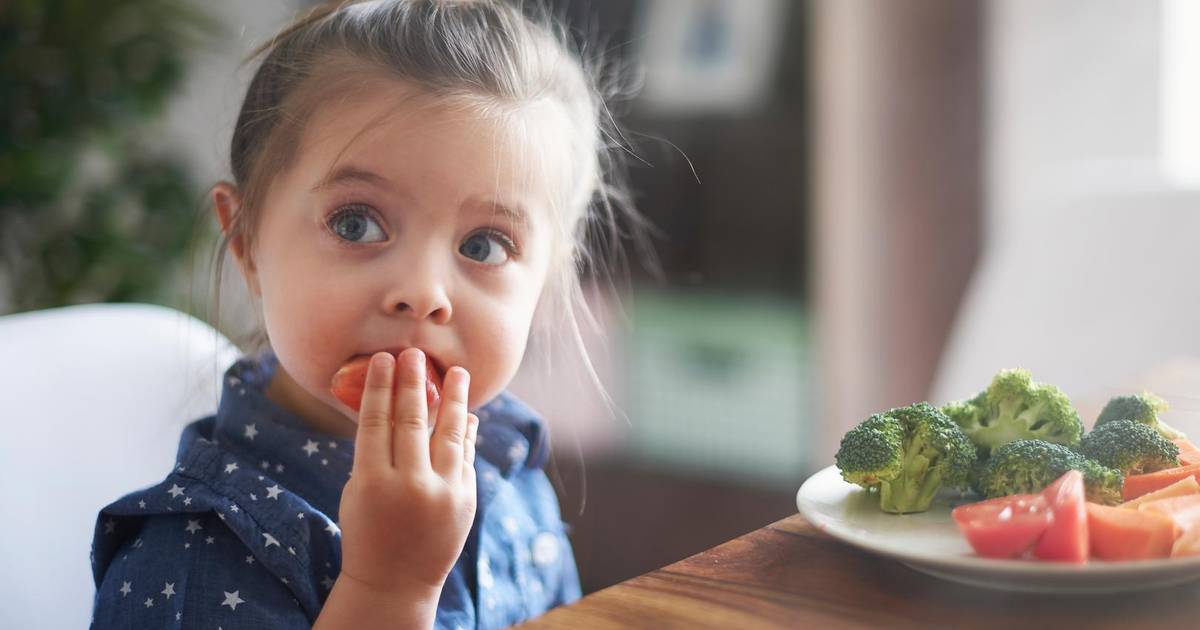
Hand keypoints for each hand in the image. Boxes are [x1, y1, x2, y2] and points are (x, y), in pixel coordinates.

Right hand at [336, 348, 478, 594]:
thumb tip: (394, 406)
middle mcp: (409, 486)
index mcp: (371, 483)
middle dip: (413, 383)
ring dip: (454, 399)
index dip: (380, 387)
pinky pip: (466, 457)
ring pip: (449, 434)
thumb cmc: (367, 530)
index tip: (384, 359)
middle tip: (415, 353)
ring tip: (458, 372)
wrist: (394, 581)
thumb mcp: (358, 492)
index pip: (376, 422)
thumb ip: (375, 453)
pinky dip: (466, 434)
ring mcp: (442, 493)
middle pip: (412, 421)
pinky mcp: (465, 500)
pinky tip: (467, 414)